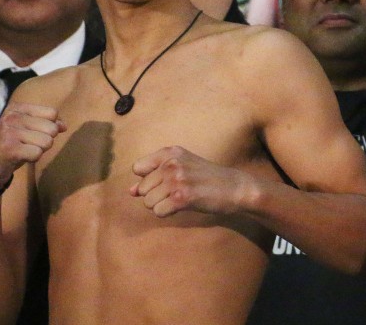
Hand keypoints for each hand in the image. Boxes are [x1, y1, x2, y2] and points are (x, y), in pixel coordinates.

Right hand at [0, 103, 65, 189]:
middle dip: (45, 141)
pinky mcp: (9, 148)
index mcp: (17, 108)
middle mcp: (12, 117)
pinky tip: (19, 157)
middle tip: (27, 145)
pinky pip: (38, 153)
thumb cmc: (12, 146)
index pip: (52, 113)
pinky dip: (33, 159)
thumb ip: (48, 124)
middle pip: (52, 128)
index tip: (34, 134)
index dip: (50, 127)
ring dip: (38, 150)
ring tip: (23, 151)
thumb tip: (64, 126)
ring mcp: (9, 132)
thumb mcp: (28, 130)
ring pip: (47, 141)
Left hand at [131, 146, 250, 216]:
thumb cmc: (207, 178)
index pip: (138, 168)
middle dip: (156, 195)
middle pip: (143, 188)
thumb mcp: (182, 168)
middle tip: (177, 192)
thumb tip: (131, 191)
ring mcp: (177, 180)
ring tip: (181, 199)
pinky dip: (168, 213)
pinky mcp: (183, 197)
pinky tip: (182, 206)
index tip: (164, 182)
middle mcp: (172, 163)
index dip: (148, 179)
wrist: (235, 187)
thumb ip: (154, 176)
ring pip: (148, 202)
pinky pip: (158, 211)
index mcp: (171, 152)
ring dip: (162, 205)